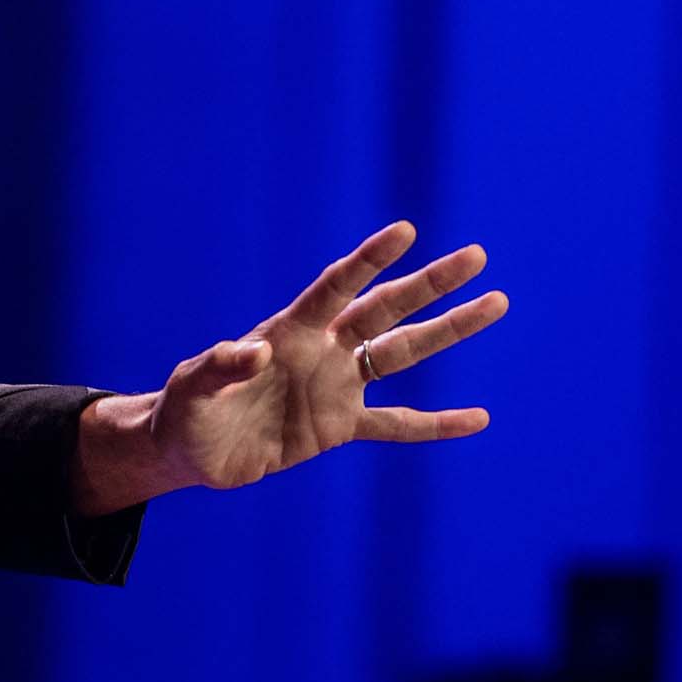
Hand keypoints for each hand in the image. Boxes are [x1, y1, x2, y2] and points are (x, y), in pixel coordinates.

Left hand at [71, 223, 506, 511]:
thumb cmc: (186, 410)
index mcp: (288, 330)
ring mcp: (335, 386)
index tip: (406, 230)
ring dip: (448, 331)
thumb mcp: (193, 388)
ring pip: (403, 353)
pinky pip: (398, 423)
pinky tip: (477, 418)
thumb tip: (257, 349)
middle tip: (476, 256)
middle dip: (430, 284)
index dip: (369, 260)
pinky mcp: (338, 426)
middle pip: (386, 310)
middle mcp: (321, 350)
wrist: (189, 451)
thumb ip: (221, 365)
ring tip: (495, 304)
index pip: (336, 286)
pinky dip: (436, 423)